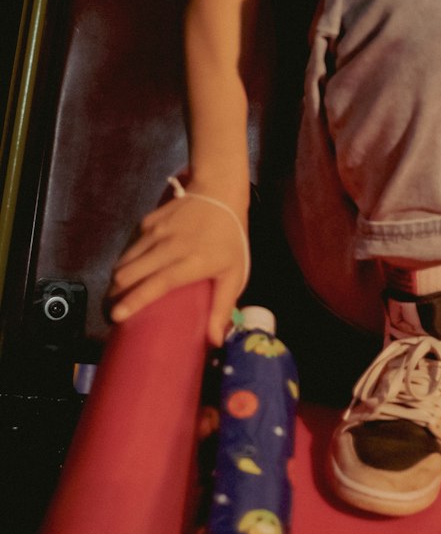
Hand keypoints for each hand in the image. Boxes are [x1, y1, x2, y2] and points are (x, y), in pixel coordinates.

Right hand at [107, 187, 247, 347]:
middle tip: (113, 311)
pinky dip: (127, 260)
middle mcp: (168, 246)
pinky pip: (130, 246)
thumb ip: (223, 306)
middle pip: (129, 273)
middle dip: (116, 295)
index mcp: (190, 262)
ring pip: (125, 260)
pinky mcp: (148, 221)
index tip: (116, 316)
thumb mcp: (234, 273)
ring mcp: (156, 231)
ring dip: (118, 279)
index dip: (134, 300)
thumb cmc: (230, 237)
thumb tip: (215, 342)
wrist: (220, 191)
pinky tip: (131, 270)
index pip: (156, 283)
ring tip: (117, 295)